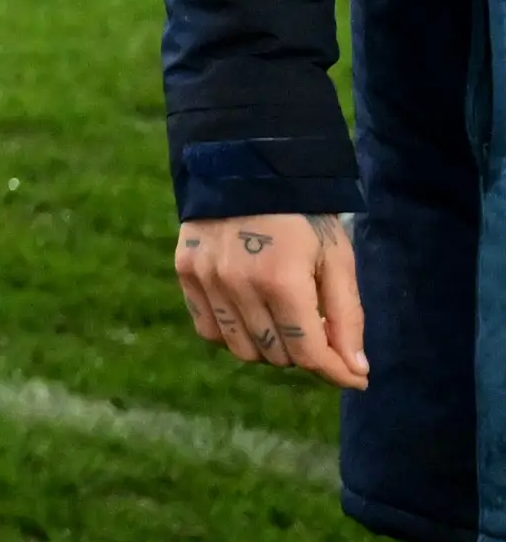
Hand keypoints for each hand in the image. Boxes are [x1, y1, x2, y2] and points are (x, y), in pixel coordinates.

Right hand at [175, 211, 368, 389]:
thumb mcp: (337, 258)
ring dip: (268, 347)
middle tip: (315, 329)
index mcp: (283, 280)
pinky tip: (250, 314)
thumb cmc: (303, 214)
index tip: (354, 377)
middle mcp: (239, 284)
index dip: (336, 372)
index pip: (308, 353)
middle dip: (304, 352)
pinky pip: (208, 329)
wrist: (245, 164)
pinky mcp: (185, 271)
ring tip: (282, 322)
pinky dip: (233, 333)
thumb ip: (347, 317)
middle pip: (276, 355)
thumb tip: (356, 372)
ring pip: (240, 349)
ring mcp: (206, 279)